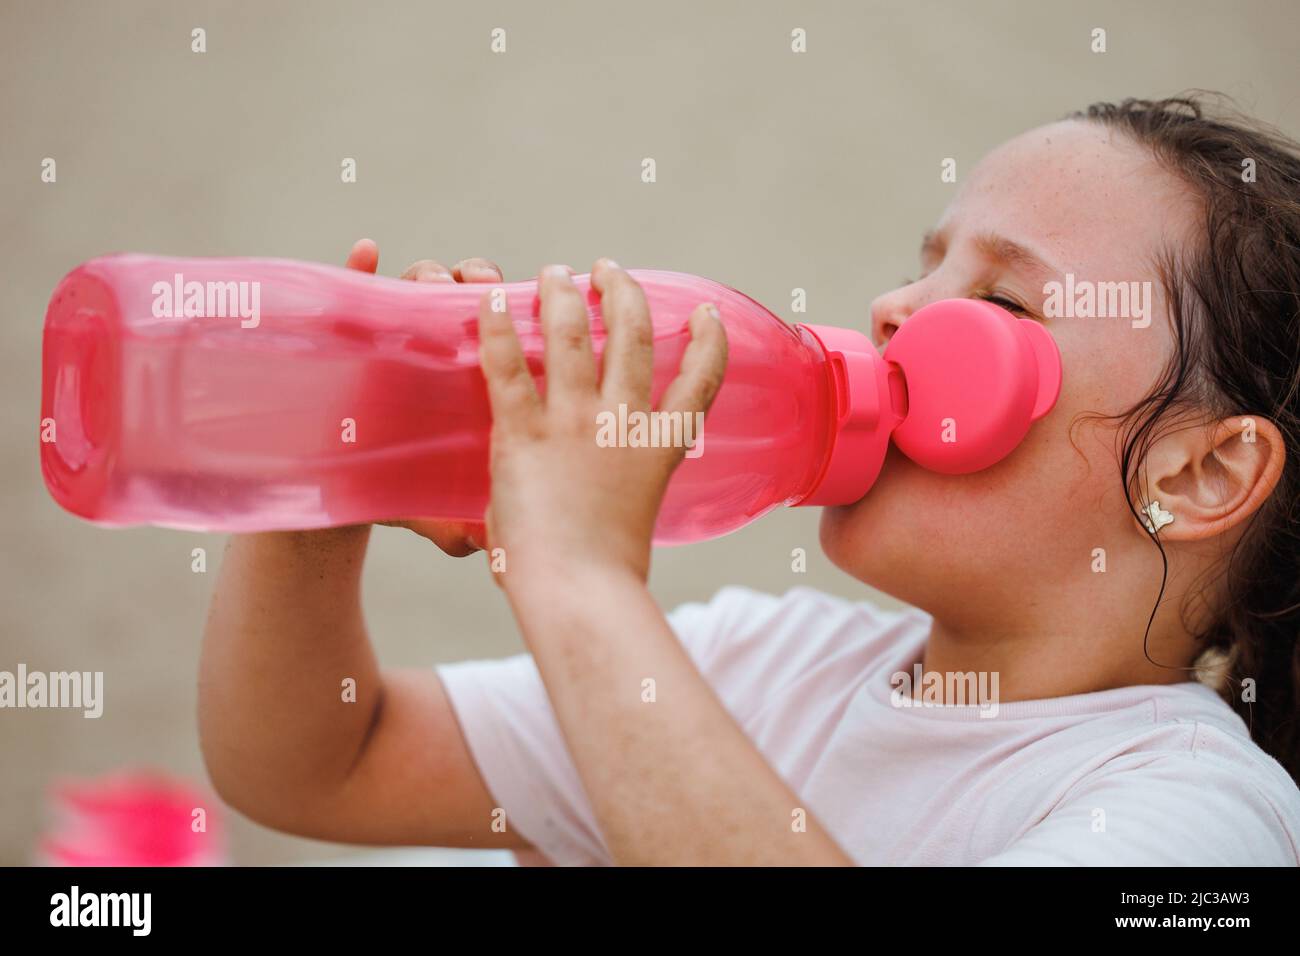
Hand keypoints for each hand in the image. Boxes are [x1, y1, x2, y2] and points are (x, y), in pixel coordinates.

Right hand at [343, 238, 501, 555]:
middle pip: (473, 298)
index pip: (512, 335)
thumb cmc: (409, 492)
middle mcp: (445, 349)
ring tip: (435, 278)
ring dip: (431, 275)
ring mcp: (400, 339)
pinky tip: (367, 251)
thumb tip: (486, 547)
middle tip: (483, 281)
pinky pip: (356, 294)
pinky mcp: (353, 338)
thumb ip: (470, 521)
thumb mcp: (447, 505)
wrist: (350, 498)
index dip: (524, 316)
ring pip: (423, 290)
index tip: (543, 303)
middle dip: (481, 279)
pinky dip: (360, 268)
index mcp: (481, 379)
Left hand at [477, 259, 726, 584]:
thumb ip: (613, 496)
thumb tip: (582, 509)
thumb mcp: (629, 521)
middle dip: (624, 293)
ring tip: (555, 273)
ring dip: (563, 294)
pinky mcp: (523, 432)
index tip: (705, 313)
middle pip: (634, 336)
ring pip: (573, 334)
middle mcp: (623, 423)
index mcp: (659, 447)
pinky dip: (496, 326)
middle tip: (608, 271)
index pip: (701, 380)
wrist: (578, 591)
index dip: (708, 340)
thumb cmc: (604, 577)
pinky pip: (506, 365)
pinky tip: (490, 299)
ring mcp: (574, 423)